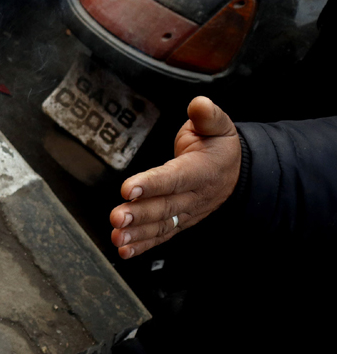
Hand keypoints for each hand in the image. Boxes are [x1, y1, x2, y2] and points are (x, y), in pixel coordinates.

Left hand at [111, 96, 240, 258]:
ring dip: (137, 233)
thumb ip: (208, 116)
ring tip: (117, 236)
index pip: (174, 178)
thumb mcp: (219, 126)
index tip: (127, 187)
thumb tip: (199, 104)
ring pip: (161, 224)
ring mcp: (187, 212)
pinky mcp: (180, 221)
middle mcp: (194, 195)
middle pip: (165, 206)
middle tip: (117, 217)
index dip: (151, 183)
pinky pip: (161, 235)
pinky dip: (143, 244)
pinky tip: (124, 249)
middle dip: (139, 213)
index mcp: (202, 170)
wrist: (236, 172)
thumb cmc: (220, 147)